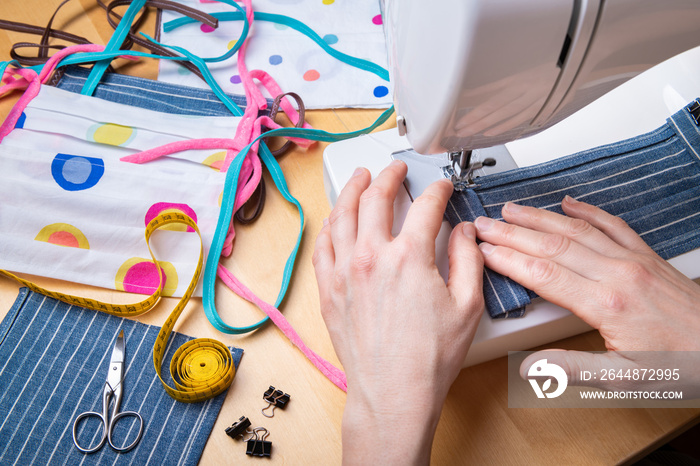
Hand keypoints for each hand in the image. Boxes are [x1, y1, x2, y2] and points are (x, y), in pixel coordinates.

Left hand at [313, 160, 483, 464]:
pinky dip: (329, 224)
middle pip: (376, 198)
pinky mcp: (329, 290)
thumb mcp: (468, 306)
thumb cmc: (429, 358)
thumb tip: (465, 232)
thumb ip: (468, 259)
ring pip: (342, 214)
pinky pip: (323, 245)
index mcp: (409, 256)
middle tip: (396, 169)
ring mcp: (344, 271)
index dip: (437, 189)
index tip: (441, 186)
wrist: (393, 393)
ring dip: (352, 189)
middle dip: (389, 176)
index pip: (425, 206)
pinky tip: (334, 218)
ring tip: (360, 178)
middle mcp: (371, 256)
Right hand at [474, 196, 699, 390]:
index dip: (508, 260)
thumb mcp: (623, 379)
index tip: (483, 251)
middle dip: (512, 233)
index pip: (543, 275)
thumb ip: (573, 368)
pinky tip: (568, 203)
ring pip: (577, 231)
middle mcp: (618, 274)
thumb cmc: (679, 365)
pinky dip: (588, 212)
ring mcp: (633, 260)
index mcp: (607, 304)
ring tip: (511, 209)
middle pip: (553, 246)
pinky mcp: (647, 256)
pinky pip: (613, 225)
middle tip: (483, 223)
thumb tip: (531, 368)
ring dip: (539, 218)